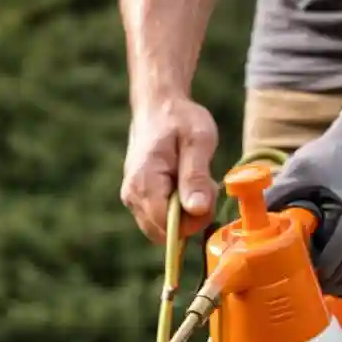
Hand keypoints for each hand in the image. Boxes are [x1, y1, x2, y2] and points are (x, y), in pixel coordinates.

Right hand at [121, 97, 218, 244]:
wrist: (158, 107)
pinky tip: (184, 187)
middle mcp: (132, 197)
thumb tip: (197, 210)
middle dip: (190, 218)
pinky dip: (177, 211)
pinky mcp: (138, 203)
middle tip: (203, 185)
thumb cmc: (180, 119)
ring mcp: (132, 202)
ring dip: (185, 215)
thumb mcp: (198, 140)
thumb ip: (196, 176)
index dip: (193, 219)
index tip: (208, 192)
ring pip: (164, 230)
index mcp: (144, 183)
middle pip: (165, 233)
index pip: (168, 226)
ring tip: (192, 182)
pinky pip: (161, 221)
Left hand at [265, 103, 341, 295]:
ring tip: (306, 258)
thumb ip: (276, 196)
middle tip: (289, 263)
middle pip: (333, 280)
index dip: (301, 269)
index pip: (325, 268)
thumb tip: (247, 225)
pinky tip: (323, 259)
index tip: (283, 262)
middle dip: (310, 276)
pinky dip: (337, 275)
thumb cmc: (332, 159)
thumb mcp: (301, 170)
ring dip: (324, 278)